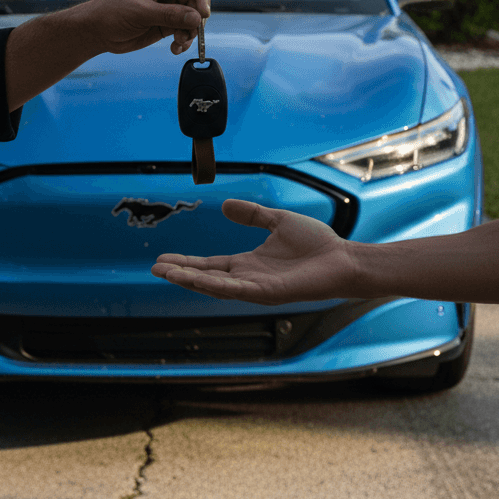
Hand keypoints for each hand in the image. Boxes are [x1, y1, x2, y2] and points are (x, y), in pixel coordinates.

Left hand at [76, 0, 210, 55]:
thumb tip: (197, 18)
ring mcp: (169, 5)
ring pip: (193, 17)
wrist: (97, 31)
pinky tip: (175, 48)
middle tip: (191, 33)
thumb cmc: (111, 13)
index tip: (204, 14)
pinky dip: (184, 40)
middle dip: (196, 18)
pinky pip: (185, 29)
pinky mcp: (167, 22)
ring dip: (191, 32)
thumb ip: (169, 15)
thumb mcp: (140, 12)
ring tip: (179, 42)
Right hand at [151, 199, 358, 304]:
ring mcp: (257, 288)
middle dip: (180, 274)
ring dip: (190, 280)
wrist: (343, 259)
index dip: (187, 263)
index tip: (163, 259)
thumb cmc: (317, 244)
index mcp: (248, 264)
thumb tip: (225, 205)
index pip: (209, 265)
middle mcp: (248, 279)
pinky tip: (196, 280)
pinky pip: (235, 290)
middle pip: (206, 277)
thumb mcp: (277, 221)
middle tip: (155, 269)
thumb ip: (252, 215)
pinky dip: (214, 286)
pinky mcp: (268, 293)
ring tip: (166, 274)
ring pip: (215, 287)